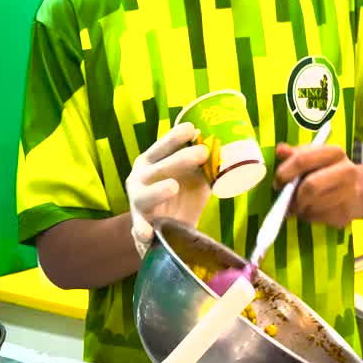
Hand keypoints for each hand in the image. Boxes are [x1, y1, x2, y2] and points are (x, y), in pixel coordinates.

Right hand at [126, 122, 210, 255]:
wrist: (168, 230)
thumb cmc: (181, 196)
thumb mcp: (195, 178)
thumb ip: (205, 164)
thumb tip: (224, 145)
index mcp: (151, 161)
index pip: (162, 146)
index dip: (176, 137)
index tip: (193, 129)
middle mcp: (140, 178)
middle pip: (158, 167)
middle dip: (179, 159)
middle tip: (202, 152)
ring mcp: (138, 201)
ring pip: (146, 195)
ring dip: (158, 191)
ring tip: (173, 186)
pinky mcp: (140, 224)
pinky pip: (139, 228)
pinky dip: (141, 230)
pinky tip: (147, 233)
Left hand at [274, 143, 362, 228]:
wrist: (358, 191)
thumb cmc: (328, 171)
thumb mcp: (314, 157)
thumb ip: (296, 154)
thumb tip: (280, 150)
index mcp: (334, 152)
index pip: (302, 160)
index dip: (285, 172)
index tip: (278, 182)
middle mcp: (346, 171)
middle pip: (310, 187)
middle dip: (293, 195)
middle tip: (285, 199)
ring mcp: (349, 194)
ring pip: (312, 205)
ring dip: (299, 208)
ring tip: (299, 204)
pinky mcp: (345, 214)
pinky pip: (317, 218)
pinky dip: (308, 216)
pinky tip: (310, 210)